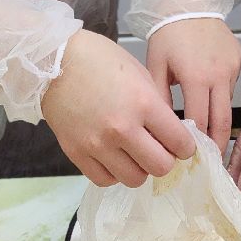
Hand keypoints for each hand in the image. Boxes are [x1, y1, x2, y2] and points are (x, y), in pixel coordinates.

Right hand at [41, 30, 193, 186]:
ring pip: (134, 179)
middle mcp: (122, 128)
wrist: (54, 61)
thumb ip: (157, 106)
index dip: (186, 146)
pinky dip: (114, 173)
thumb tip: (171, 134)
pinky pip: (105, 180)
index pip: (179, 143)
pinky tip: (113, 157)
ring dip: (139, 168)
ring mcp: (97, 144)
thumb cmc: (100, 60)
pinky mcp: (77, 153)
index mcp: (143, 103)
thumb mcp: (139, 74)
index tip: (182, 145)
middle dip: (165, 160)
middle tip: (159, 149)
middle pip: (161, 167)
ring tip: (134, 153)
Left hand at [146, 17, 240, 155]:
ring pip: (227, 105)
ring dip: (219, 121)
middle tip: (211, 162)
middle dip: (217, 144)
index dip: (196, 142)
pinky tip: (211, 103)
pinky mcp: (239, 61)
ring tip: (209, 140)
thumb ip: (160, 98)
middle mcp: (219, 75)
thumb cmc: (168, 35)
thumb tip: (161, 128)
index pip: (200, 120)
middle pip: (222, 121)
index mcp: (197, 77)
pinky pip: (230, 88)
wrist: (190, 2)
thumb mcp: (156, 66)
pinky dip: (220, 99)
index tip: (191, 158)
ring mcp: (232, 68)